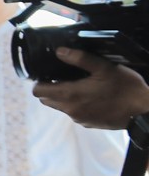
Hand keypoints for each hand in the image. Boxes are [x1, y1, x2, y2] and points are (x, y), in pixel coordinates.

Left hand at [34, 48, 148, 129]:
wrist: (143, 112)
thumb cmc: (125, 88)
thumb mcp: (104, 68)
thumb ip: (80, 59)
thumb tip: (59, 51)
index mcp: (70, 95)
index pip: (38, 91)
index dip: (39, 81)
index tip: (48, 73)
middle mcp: (70, 110)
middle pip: (46, 99)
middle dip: (49, 88)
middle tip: (62, 77)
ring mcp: (79, 118)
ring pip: (59, 107)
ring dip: (62, 96)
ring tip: (78, 84)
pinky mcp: (88, 123)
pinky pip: (73, 112)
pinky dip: (74, 104)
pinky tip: (90, 95)